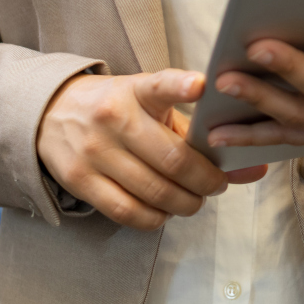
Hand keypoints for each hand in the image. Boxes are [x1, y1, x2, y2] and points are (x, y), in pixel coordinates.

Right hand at [36, 69, 266, 230]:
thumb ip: (197, 132)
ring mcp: (95, 151)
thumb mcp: (151, 104)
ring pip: (153, 191)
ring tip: (194, 199)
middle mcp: (115, 118)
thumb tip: (252, 168)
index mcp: (137, 90)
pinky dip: (155, 218)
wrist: (50, 112)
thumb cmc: (118, 107)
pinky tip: (164, 210)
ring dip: (185, 203)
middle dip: (206, 180)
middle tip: (217, 184)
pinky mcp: (79, 180)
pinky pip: (127, 211)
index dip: (181, 86)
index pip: (160, 85)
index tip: (201, 85)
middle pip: (172, 160)